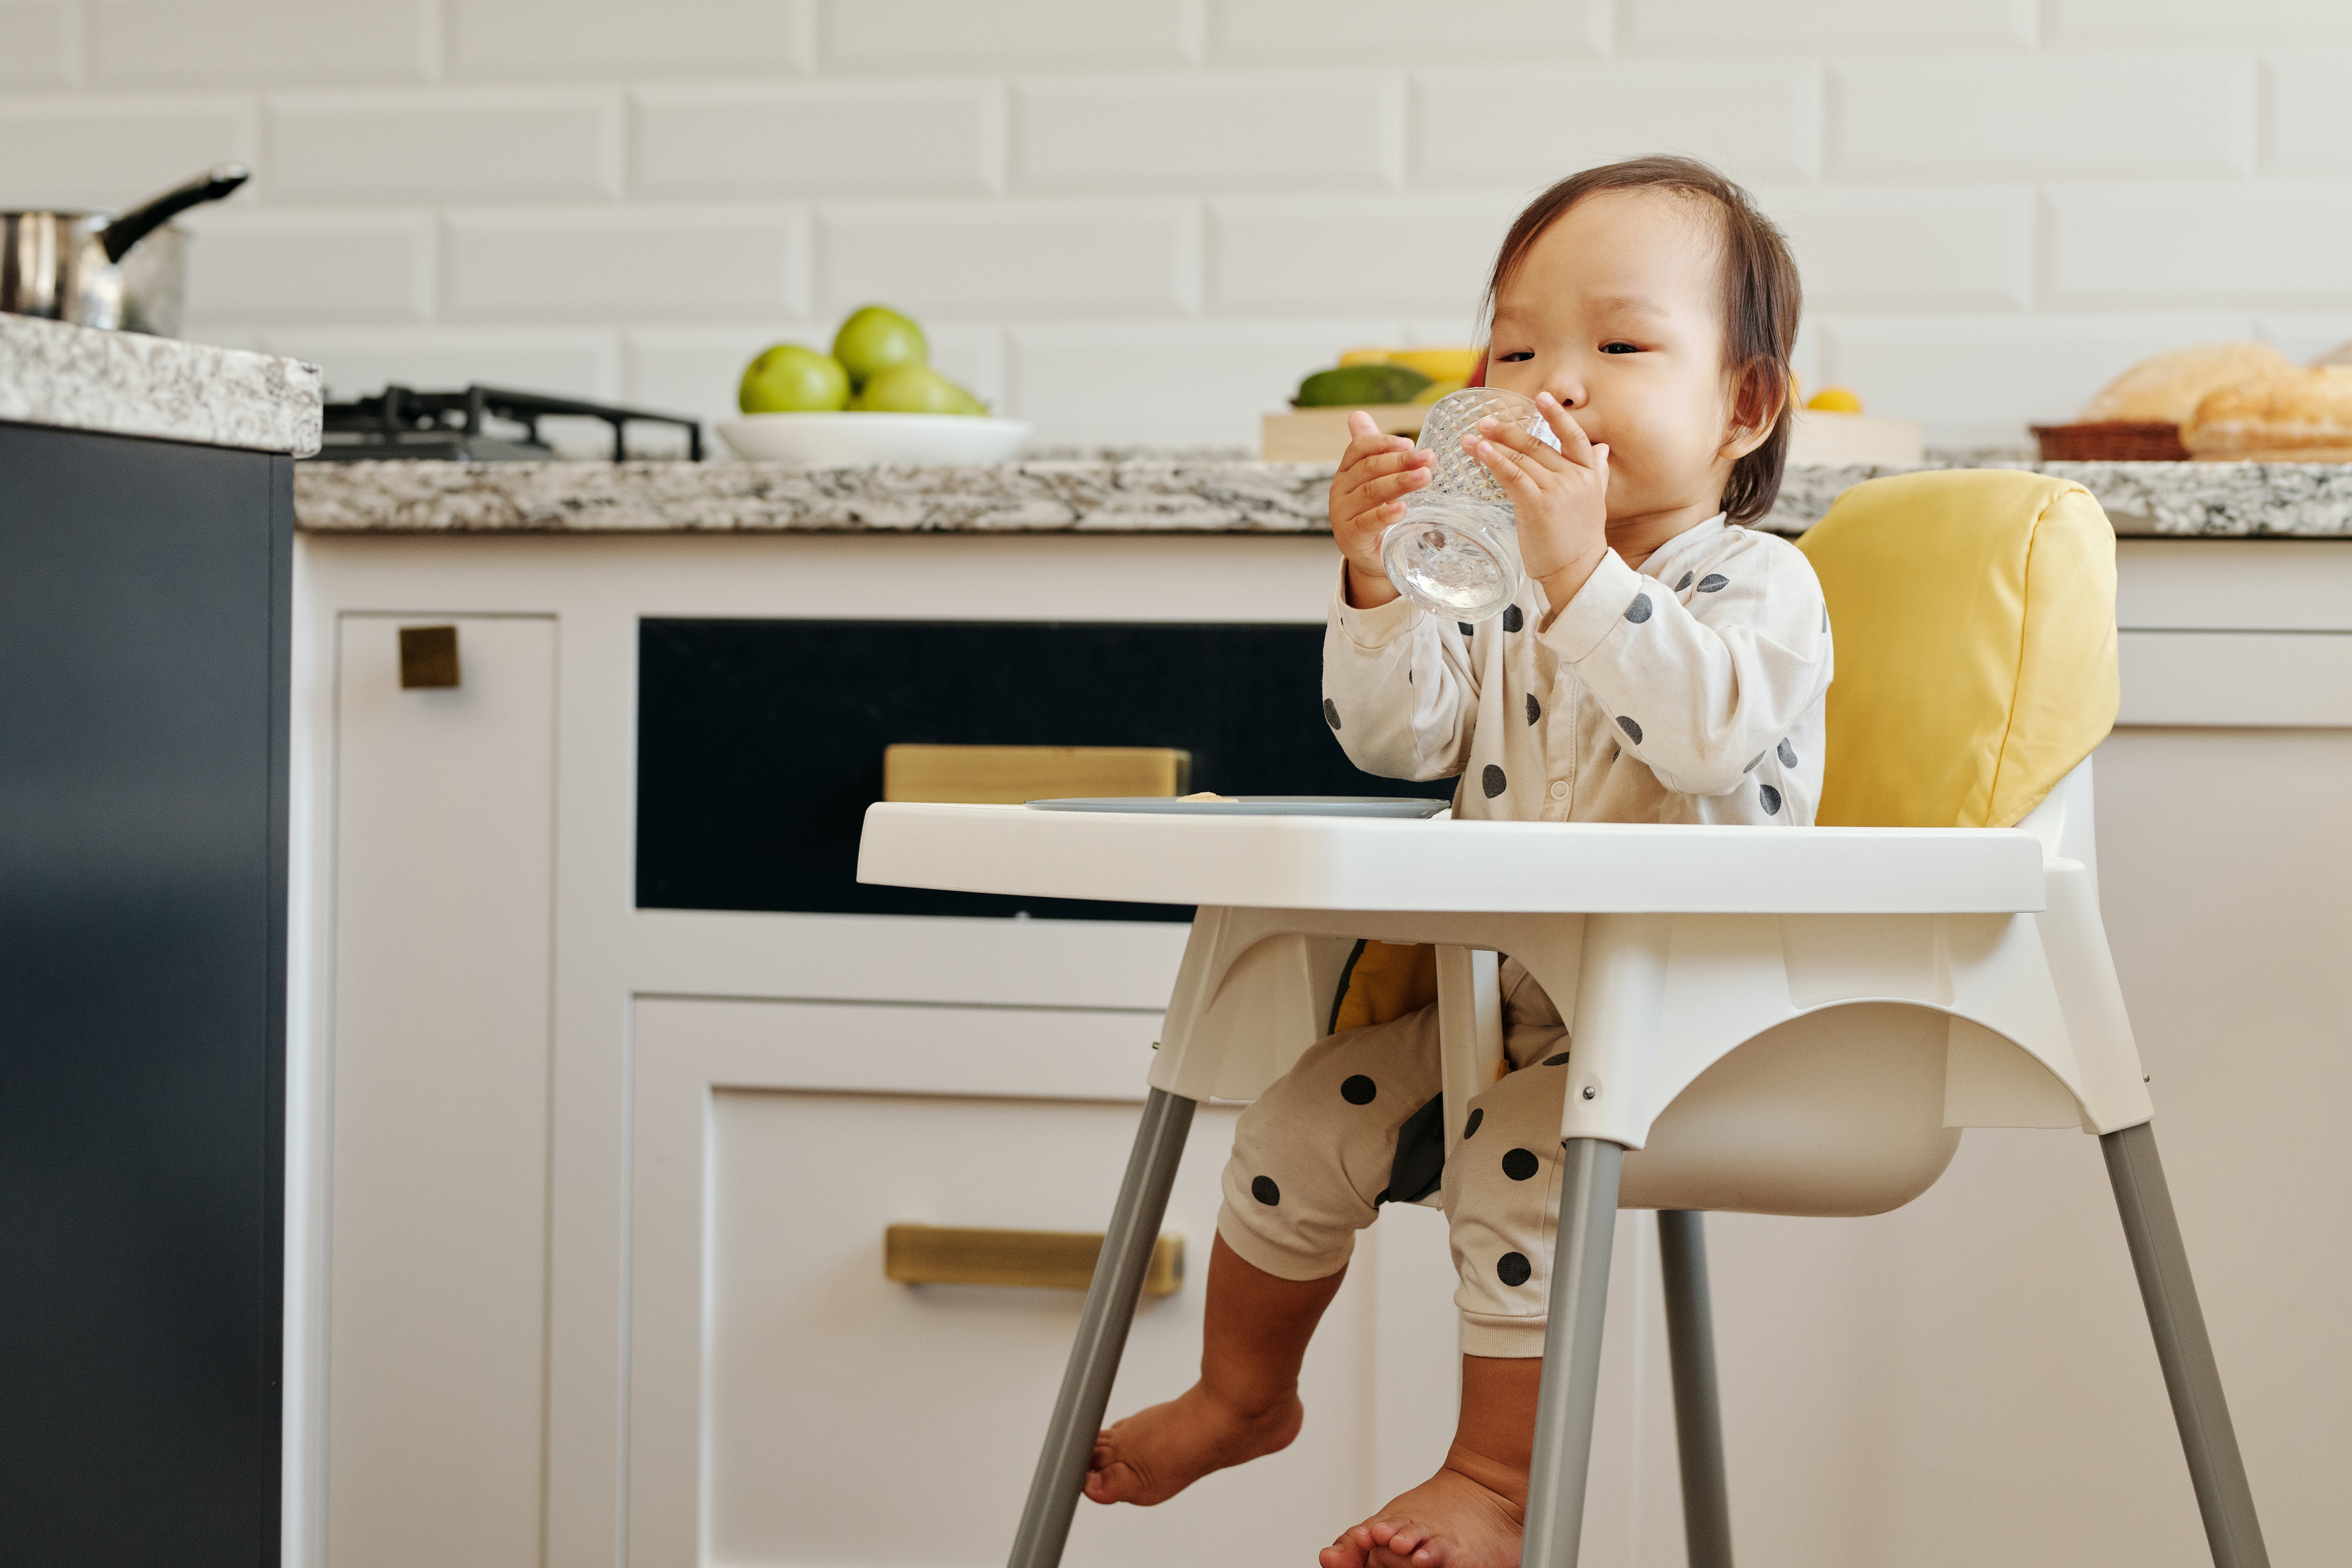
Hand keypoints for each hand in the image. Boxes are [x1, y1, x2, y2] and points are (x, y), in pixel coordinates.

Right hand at [1327, 410, 1430, 607]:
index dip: (1384, 443)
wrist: (1371, 556)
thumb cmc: (1375, 512)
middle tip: (1429, 459)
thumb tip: (1357, 414)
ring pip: (1371, 492)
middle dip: (1401, 462)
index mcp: (1346, 472)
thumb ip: (1372, 450)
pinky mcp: (1350, 538)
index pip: (1359, 448)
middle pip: (1369, 469)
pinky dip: (1384, 514)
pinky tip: (1402, 509)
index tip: (1411, 444)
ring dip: (1400, 483)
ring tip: (1425, 478)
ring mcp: (1342, 515)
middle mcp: (1340, 490)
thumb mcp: (1375, 480)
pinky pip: (1367, 523)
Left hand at [1466, 391, 1610, 611]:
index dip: (1557, 415)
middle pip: (1537, 445)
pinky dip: (1494, 461)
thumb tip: (1602, 447)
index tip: (1540, 397)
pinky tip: (1480, 451)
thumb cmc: (1580, 540)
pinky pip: (1513, 476)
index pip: (1574, 436)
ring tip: (1471, 437)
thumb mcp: (1595, 501)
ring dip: (1493, 445)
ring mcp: (1557, 490)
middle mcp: (1574, 478)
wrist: (1578, 572)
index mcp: (1588, 474)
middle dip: (1508, 431)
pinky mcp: (1537, 505)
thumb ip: (1597, 472)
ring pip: (1521, 459)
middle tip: (1485, 420)